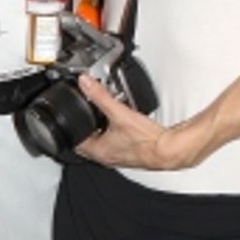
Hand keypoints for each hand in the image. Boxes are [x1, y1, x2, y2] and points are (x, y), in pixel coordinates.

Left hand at [72, 76, 200, 170]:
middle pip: (87, 143)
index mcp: (98, 152)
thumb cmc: (147, 141)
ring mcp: (119, 156)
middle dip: (86, 128)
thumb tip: (85, 83)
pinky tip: (123, 123)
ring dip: (101, 130)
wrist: (169, 150)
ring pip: (103, 143)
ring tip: (104, 116)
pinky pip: (117, 142)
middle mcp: (107, 157)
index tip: (70, 118)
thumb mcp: (119, 113)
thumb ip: (100, 96)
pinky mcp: (131, 153)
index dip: (71, 129)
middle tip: (87, 115)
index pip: (74, 143)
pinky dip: (115, 133)